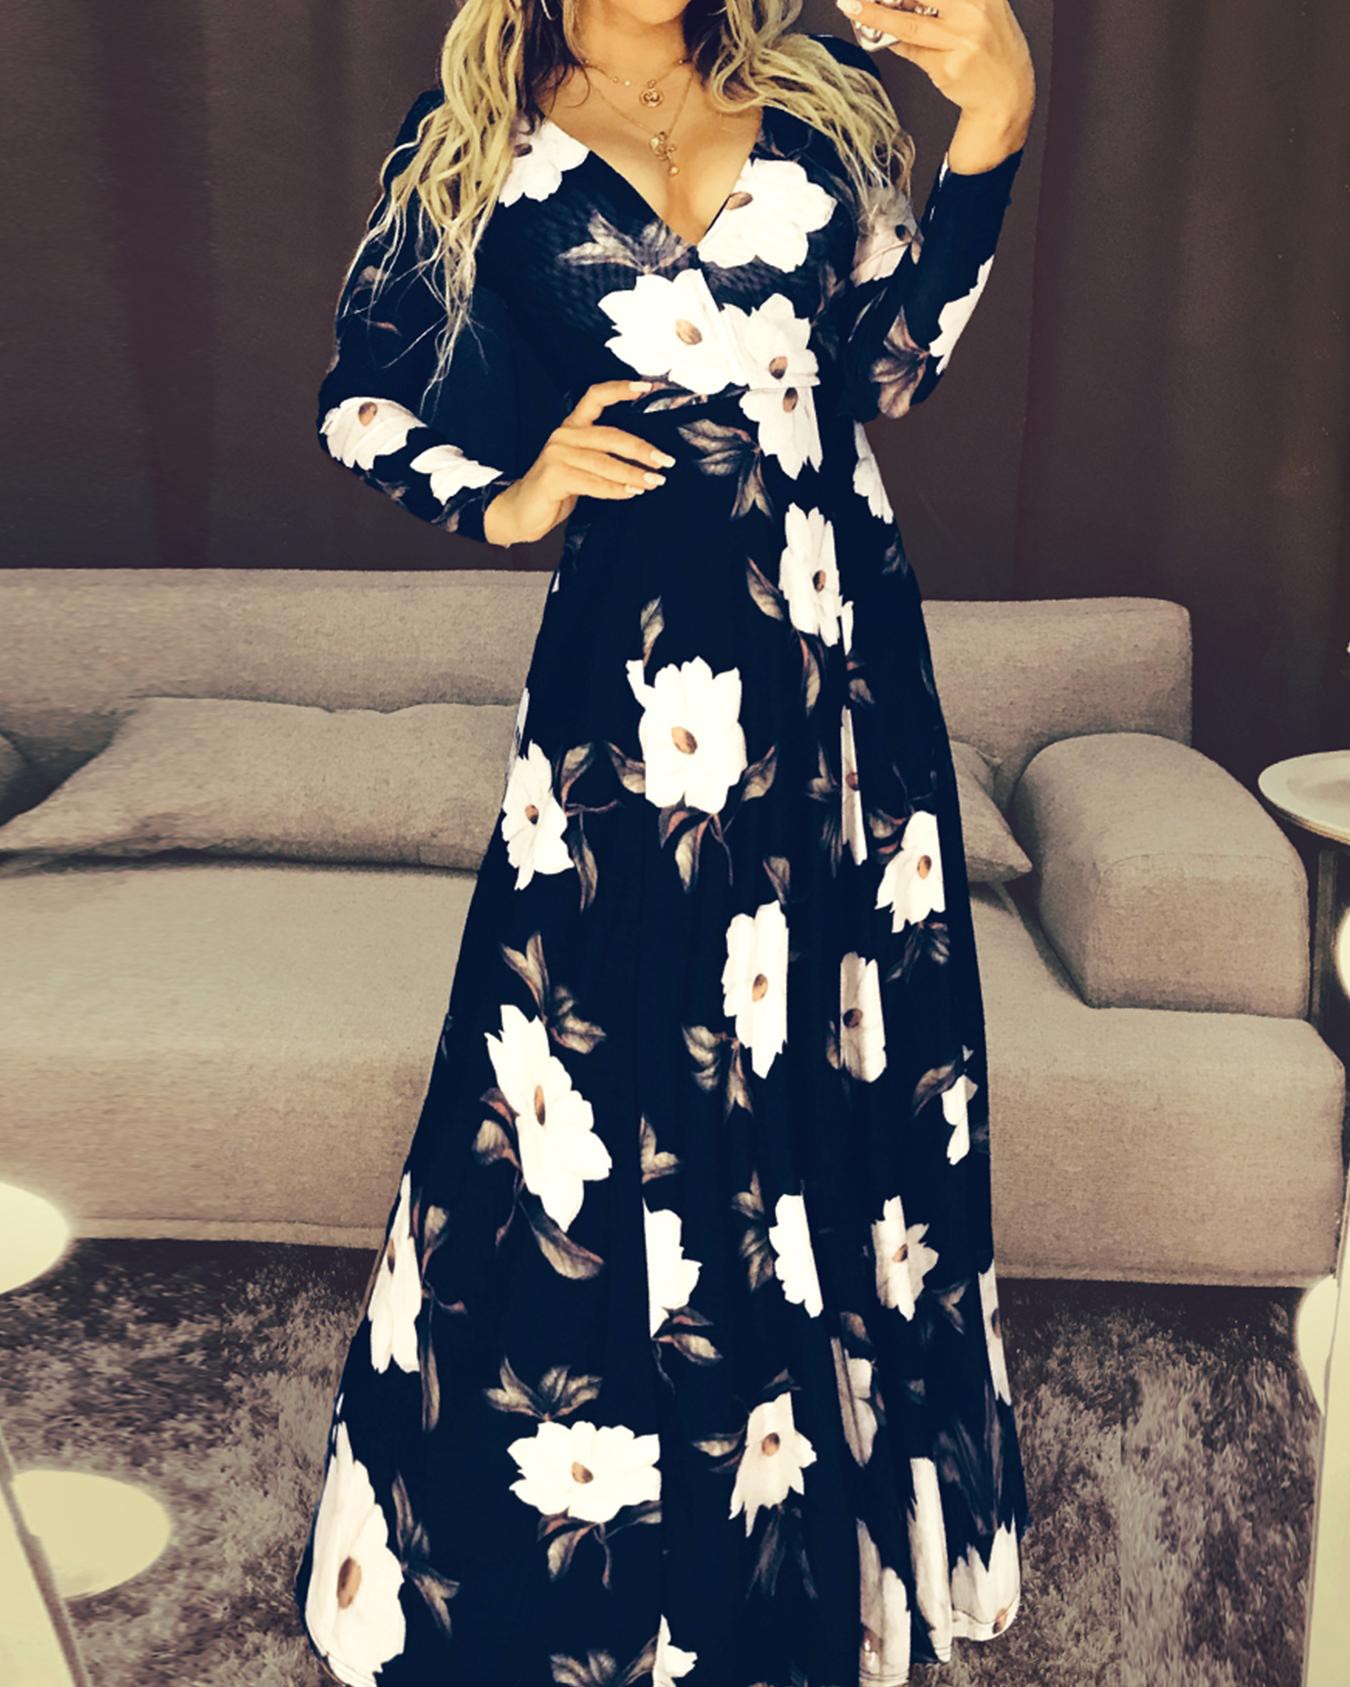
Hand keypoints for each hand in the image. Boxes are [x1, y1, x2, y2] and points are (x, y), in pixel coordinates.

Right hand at [484, 379, 675, 545]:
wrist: (522, 510)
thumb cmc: (557, 487)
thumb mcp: (581, 464)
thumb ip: (605, 455)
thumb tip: (647, 460)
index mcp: (572, 426)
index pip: (596, 396)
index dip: (621, 389)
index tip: (647, 387)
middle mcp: (564, 436)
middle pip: (610, 435)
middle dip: (642, 449)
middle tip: (665, 461)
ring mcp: (557, 455)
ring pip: (605, 462)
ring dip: (634, 474)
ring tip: (654, 482)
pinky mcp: (554, 476)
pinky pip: (593, 483)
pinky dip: (615, 489)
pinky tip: (631, 492)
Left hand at [836, 0, 1034, 153]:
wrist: (1007, 94)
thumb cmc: (989, 49)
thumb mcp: (980, 12)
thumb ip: (946, 3)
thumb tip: (899, 0)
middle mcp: (974, 12)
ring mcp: (961, 41)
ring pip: (909, 25)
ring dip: (875, 15)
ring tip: (852, 7)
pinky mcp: (948, 67)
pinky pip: (912, 52)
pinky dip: (897, 44)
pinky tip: (888, 40)